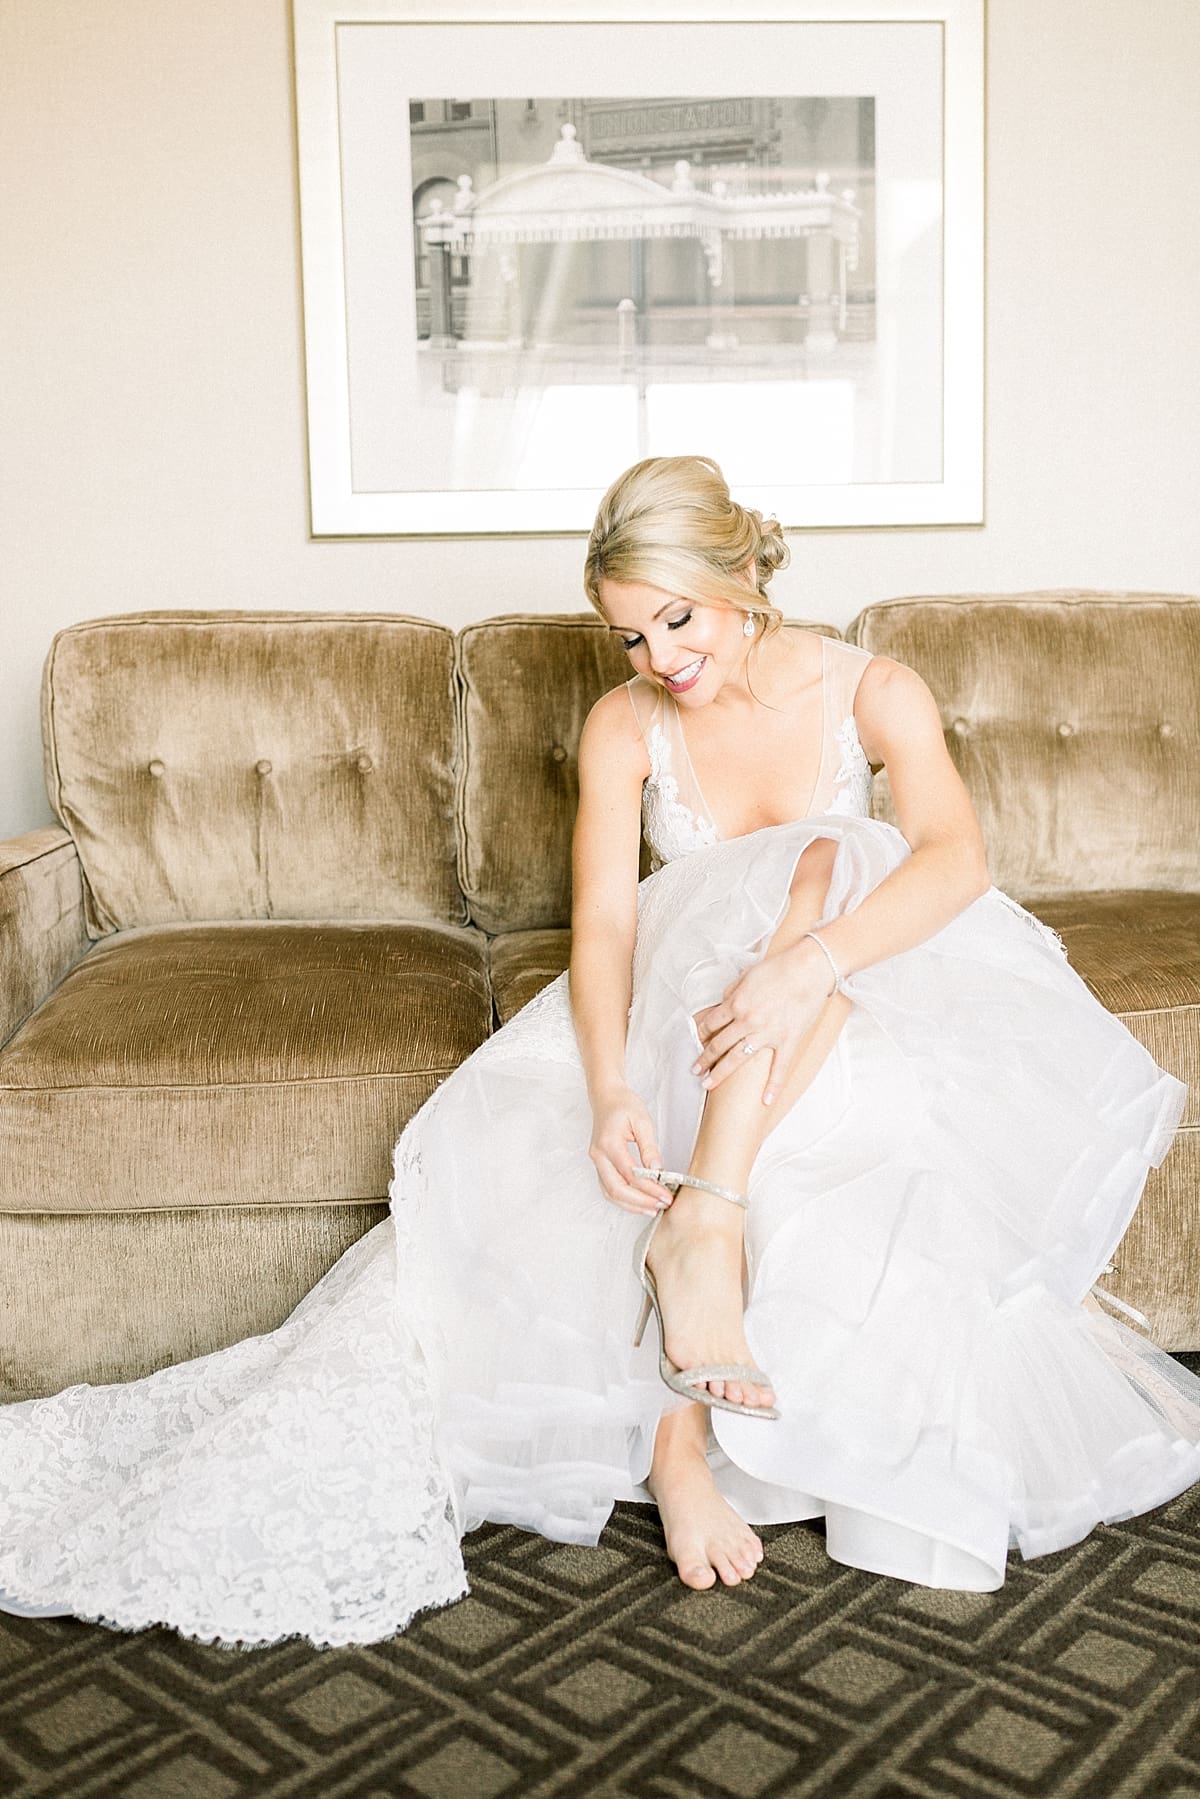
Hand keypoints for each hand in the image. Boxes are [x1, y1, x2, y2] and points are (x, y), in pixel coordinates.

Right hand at [588, 1086, 671, 1214]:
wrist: (606, 1097)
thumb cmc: (623, 1104)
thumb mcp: (642, 1121)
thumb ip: (649, 1147)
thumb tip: (657, 1170)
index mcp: (609, 1143)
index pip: (630, 1174)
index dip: (649, 1188)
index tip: (665, 1195)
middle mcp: (599, 1155)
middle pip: (617, 1189)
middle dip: (640, 1202)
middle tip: (661, 1205)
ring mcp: (597, 1161)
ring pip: (610, 1193)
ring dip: (631, 1205)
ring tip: (652, 1208)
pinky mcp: (600, 1164)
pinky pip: (608, 1188)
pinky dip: (623, 1199)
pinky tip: (638, 1202)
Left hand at [691, 941, 832, 1105]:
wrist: (809, 969)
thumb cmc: (779, 968)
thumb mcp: (747, 975)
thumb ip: (732, 992)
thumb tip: (722, 1004)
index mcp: (736, 1003)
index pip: (711, 1023)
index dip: (701, 1033)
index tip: (697, 1042)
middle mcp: (747, 1021)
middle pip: (718, 1044)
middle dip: (704, 1059)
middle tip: (695, 1070)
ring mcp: (767, 1033)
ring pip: (737, 1058)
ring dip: (720, 1073)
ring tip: (707, 1084)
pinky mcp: (787, 1040)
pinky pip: (779, 1067)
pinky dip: (773, 1085)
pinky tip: (766, 1101)